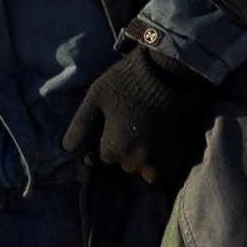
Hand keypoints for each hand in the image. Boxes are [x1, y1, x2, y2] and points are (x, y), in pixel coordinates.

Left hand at [67, 42, 219, 186]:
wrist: (168, 74)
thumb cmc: (126, 83)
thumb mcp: (95, 98)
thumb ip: (81, 125)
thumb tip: (68, 149)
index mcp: (113, 149)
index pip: (105, 158)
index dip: (108, 143)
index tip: (115, 128)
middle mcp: (135, 161)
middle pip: (125, 166)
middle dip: (125, 153)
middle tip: (133, 129)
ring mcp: (158, 162)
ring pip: (146, 172)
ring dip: (145, 161)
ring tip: (149, 138)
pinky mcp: (178, 158)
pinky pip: (168, 173)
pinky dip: (164, 163)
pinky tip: (164, 144)